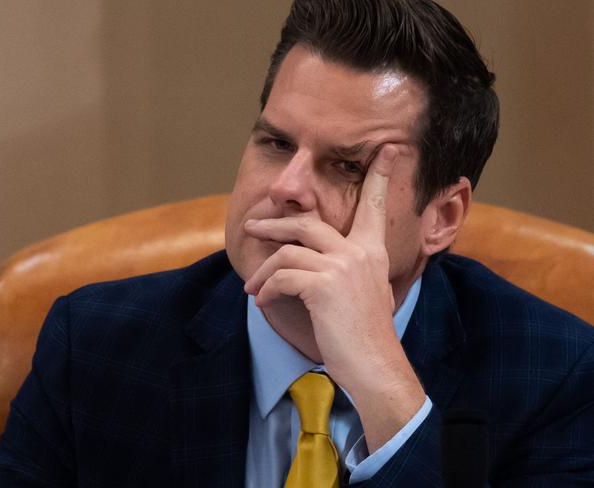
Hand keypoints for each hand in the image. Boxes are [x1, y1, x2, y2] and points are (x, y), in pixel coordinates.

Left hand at [244, 144, 424, 449]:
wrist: (374, 364)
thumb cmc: (365, 333)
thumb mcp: (365, 291)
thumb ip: (348, 267)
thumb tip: (309, 259)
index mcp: (372, 250)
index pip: (377, 204)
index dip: (382, 175)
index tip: (389, 149)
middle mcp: (360, 252)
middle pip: (307, 222)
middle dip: (275, 224)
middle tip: (253, 226)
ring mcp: (342, 266)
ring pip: (287, 252)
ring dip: (264, 271)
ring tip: (253, 286)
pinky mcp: (323, 285)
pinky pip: (282, 276)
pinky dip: (267, 289)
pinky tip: (263, 302)